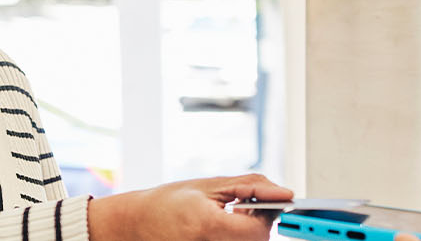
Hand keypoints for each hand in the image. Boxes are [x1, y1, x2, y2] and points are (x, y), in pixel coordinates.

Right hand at [88, 174, 292, 240]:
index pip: (260, 228)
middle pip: (258, 239)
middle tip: (238, 207)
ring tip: (225, 217)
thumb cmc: (166, 204)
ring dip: (248, 230)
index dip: (267, 213)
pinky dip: (236, 237)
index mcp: (209, 226)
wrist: (136, 224)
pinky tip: (220, 228)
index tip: (264, 202)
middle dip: (257, 220)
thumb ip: (250, 187)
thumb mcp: (209, 186)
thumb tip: (284, 192)